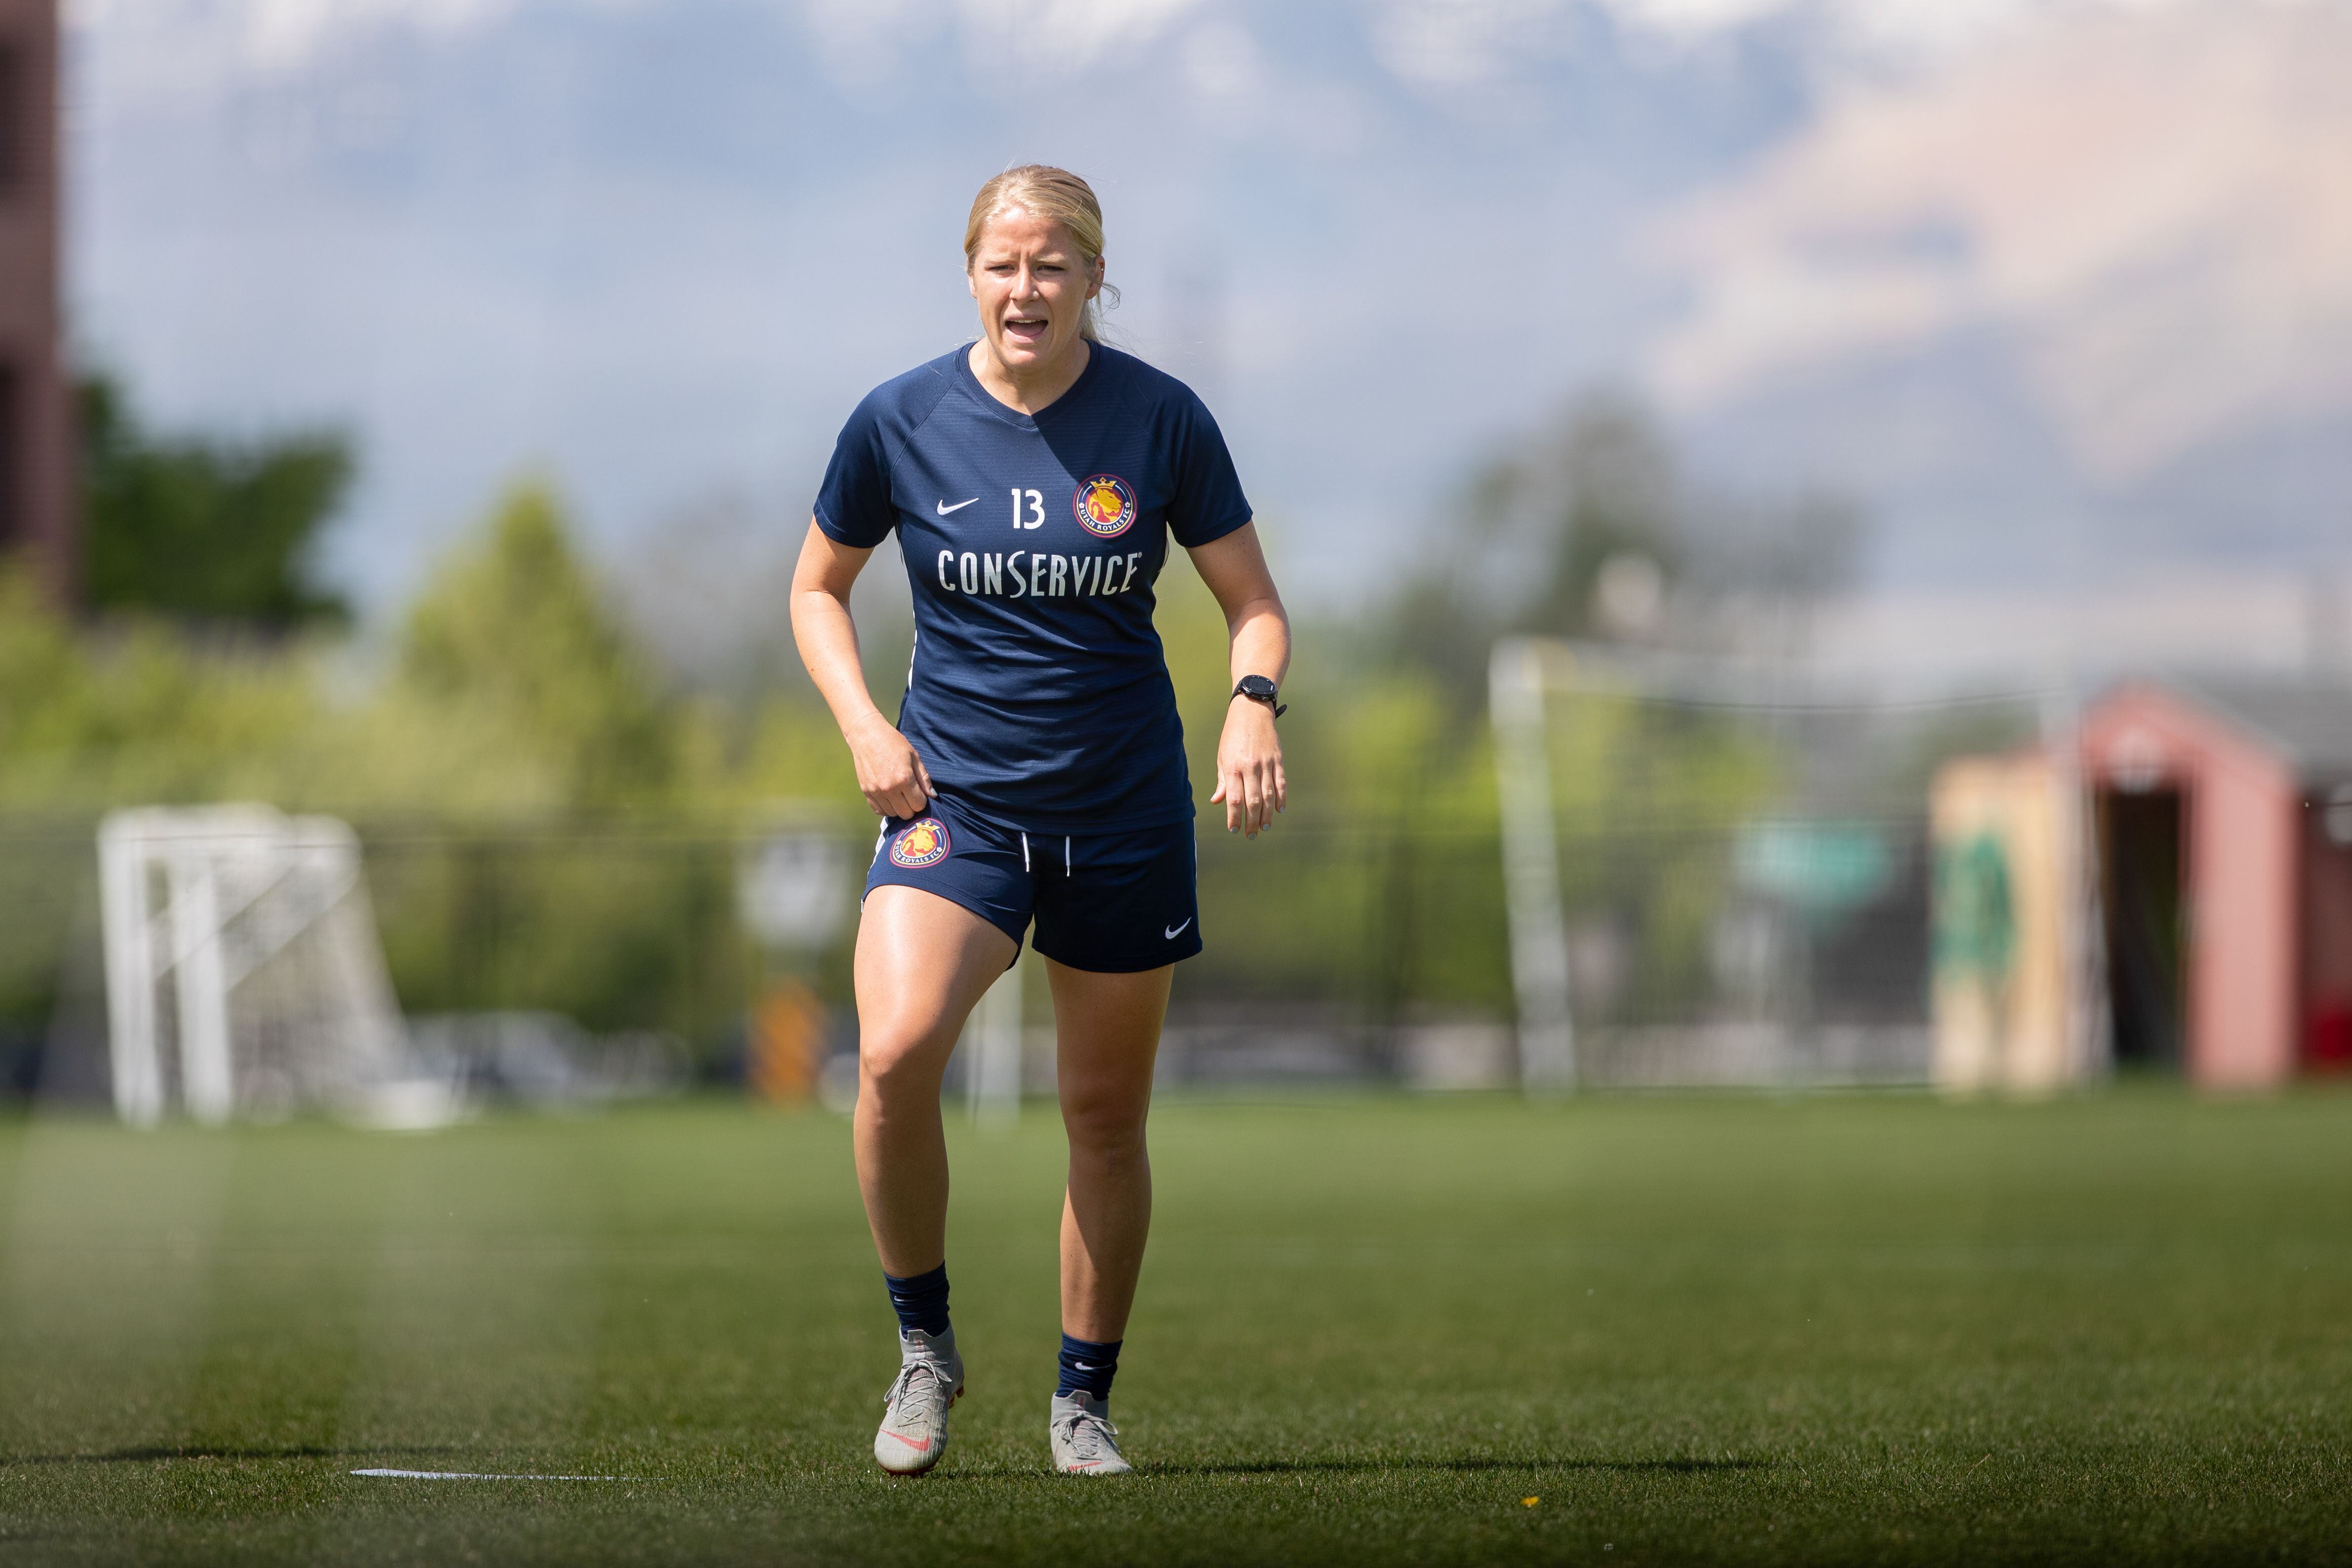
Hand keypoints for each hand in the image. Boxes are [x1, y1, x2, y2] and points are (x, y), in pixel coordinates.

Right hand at [848, 713, 935, 818]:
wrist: (867, 736)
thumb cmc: (894, 743)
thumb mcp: (914, 756)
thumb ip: (924, 778)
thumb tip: (932, 796)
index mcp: (904, 778)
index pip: (919, 804)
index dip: (922, 800)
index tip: (919, 792)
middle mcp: (889, 788)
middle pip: (906, 813)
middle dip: (911, 806)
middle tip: (910, 794)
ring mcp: (876, 791)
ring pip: (893, 814)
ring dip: (899, 807)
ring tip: (899, 794)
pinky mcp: (866, 792)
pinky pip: (879, 811)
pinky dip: (886, 808)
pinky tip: (889, 797)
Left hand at [1211, 698, 1285, 837]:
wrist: (1252, 711)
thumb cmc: (1232, 735)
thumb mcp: (1222, 756)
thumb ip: (1222, 781)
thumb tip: (1217, 801)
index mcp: (1233, 767)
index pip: (1234, 799)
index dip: (1234, 817)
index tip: (1234, 829)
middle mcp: (1250, 767)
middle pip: (1253, 801)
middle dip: (1252, 821)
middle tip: (1251, 835)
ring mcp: (1266, 764)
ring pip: (1268, 795)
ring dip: (1267, 814)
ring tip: (1265, 827)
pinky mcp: (1277, 760)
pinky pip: (1281, 783)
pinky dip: (1282, 798)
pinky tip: (1279, 810)